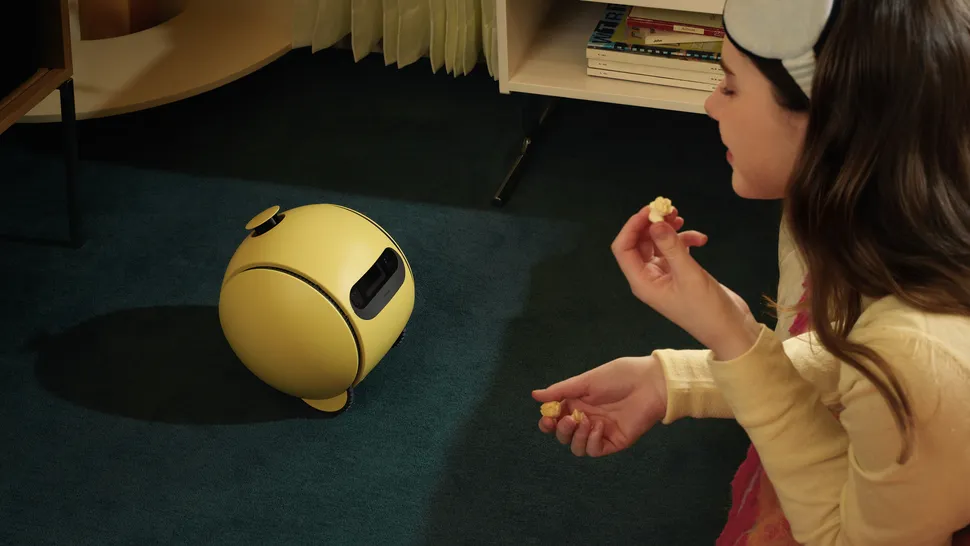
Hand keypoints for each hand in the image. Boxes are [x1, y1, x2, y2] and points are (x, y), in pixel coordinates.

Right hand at [532, 355, 667, 456]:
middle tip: (567, 419)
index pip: (556, 418)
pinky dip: (591, 441)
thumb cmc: (619, 376)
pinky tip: (598, 427)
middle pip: (564, 435)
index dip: (548, 421)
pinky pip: (595, 450)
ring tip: (582, 422)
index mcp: (578, 403)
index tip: (546, 417)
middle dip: (560, 430)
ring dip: (575, 437)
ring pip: (577, 447)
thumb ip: (561, 390)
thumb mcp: (586, 381)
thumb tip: (534, 395)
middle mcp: (587, 419)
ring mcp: (600, 432)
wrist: (650, 383)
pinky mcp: (614, 441)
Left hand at [610, 207, 760, 360]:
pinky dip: (685, 240)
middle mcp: (648, 278)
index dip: (632, 227)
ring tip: (682, 217)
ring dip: (668, 229)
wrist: (730, 329)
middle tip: (669, 209)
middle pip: (639, 243)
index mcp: (642, 282)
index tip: (650, 210)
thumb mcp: (688, 275)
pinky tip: (701, 239)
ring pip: (657, 244)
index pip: (623, 249)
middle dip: (651, 224)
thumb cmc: (706, 309)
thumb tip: (655, 223)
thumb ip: (671, 247)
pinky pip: (674, 250)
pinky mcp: (679, 273)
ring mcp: (664, 276)